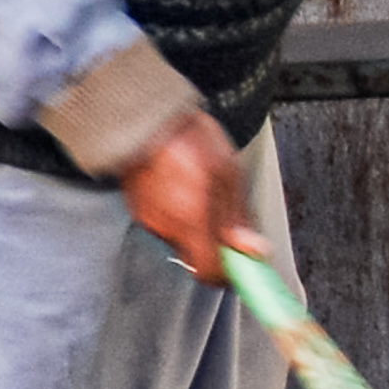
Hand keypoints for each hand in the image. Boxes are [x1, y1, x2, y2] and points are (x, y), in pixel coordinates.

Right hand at [119, 111, 263, 284]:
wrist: (142, 114)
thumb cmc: (186, 137)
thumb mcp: (228, 172)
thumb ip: (238, 216)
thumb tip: (252, 249)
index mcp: (191, 220)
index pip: (208, 273)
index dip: (227, 273)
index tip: (241, 263)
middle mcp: (166, 226)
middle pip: (195, 255)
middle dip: (212, 242)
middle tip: (223, 214)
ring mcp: (148, 218)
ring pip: (180, 237)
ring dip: (194, 224)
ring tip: (199, 190)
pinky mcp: (137, 209)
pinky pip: (164, 221)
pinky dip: (176, 211)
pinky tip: (180, 185)